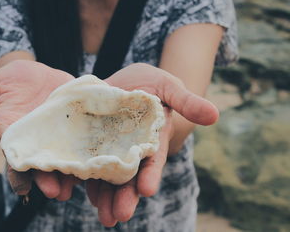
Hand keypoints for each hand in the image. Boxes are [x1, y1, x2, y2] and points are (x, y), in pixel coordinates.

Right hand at [0, 60, 79, 199]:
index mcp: (16, 138)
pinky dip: (86, 150)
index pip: (16, 164)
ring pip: (64, 158)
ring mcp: (58, 134)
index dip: (18, 178)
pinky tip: (93, 161)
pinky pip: (82, 139)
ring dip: (69, 173)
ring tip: (75, 184)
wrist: (34, 69)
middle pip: (43, 167)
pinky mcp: (75, 123)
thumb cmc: (8, 80)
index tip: (23, 190)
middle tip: (56, 192)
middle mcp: (38, 141)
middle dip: (48, 180)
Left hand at [86, 63, 218, 226]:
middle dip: (125, 197)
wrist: (120, 79)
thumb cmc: (148, 82)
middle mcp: (130, 150)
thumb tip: (215, 115)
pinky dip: (83, 178)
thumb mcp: (168, 86)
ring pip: (107, 177)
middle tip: (119, 215)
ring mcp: (109, 149)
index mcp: (151, 140)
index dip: (150, 175)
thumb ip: (186, 101)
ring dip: (104, 197)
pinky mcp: (90, 144)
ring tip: (102, 215)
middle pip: (129, 177)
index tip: (146, 190)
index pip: (152, 161)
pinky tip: (78, 192)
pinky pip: (86, 163)